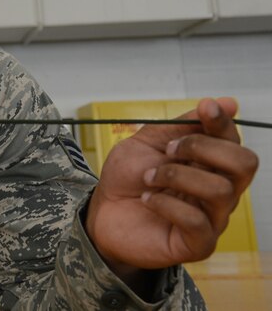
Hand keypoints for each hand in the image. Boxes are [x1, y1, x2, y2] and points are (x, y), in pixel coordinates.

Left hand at [86, 97, 257, 274]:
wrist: (102, 211)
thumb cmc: (128, 177)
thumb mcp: (148, 141)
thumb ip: (182, 123)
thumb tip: (227, 102)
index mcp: (210, 163)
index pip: (234, 141)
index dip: (222, 122)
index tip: (205, 107)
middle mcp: (219, 190)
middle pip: (244, 164)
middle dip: (203, 147)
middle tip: (168, 149)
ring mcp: (212, 218)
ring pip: (221, 190)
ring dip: (177, 176)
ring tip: (149, 178)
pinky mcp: (198, 244)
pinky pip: (198, 222)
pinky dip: (167, 204)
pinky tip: (148, 199)